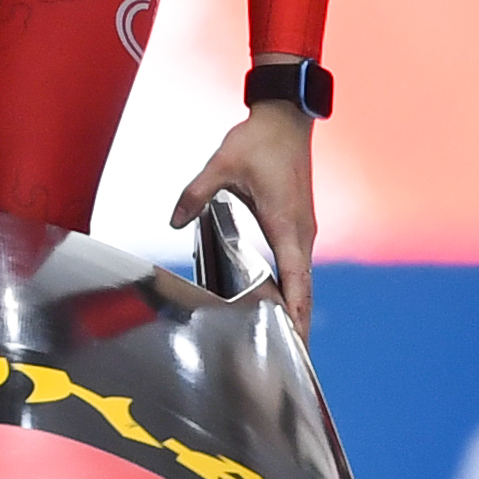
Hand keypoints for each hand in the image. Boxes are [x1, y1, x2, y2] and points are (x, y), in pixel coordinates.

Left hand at [172, 97, 318, 335]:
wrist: (285, 118)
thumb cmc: (259, 141)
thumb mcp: (222, 164)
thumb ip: (196, 193)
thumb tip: (174, 219)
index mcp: (286, 224)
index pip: (297, 280)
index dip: (296, 314)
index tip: (297, 343)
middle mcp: (301, 233)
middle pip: (304, 290)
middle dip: (299, 324)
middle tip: (291, 360)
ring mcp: (303, 230)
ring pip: (303, 280)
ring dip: (296, 308)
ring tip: (285, 340)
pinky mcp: (298, 224)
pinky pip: (298, 266)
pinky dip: (293, 289)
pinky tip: (277, 304)